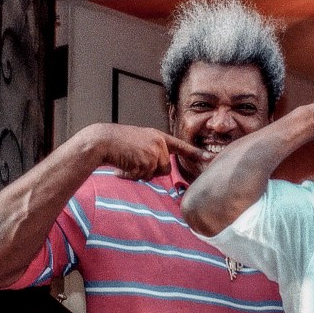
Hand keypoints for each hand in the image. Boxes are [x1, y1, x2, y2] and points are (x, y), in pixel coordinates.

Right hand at [81, 123, 210, 180]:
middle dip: (150, 171)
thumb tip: (161, 169)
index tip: (211, 158)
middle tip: (134, 161)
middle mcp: (159, 142)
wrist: (102, 141)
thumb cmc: (117, 144)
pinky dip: (134, 175)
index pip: (180, 146)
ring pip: (155, 174)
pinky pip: (145, 176)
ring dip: (141, 173)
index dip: (196, 154)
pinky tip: (124, 165)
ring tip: (128, 162)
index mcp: (158, 136)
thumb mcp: (140, 142)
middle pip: (165, 168)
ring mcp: (154, 151)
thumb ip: (153, 152)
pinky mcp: (147, 160)